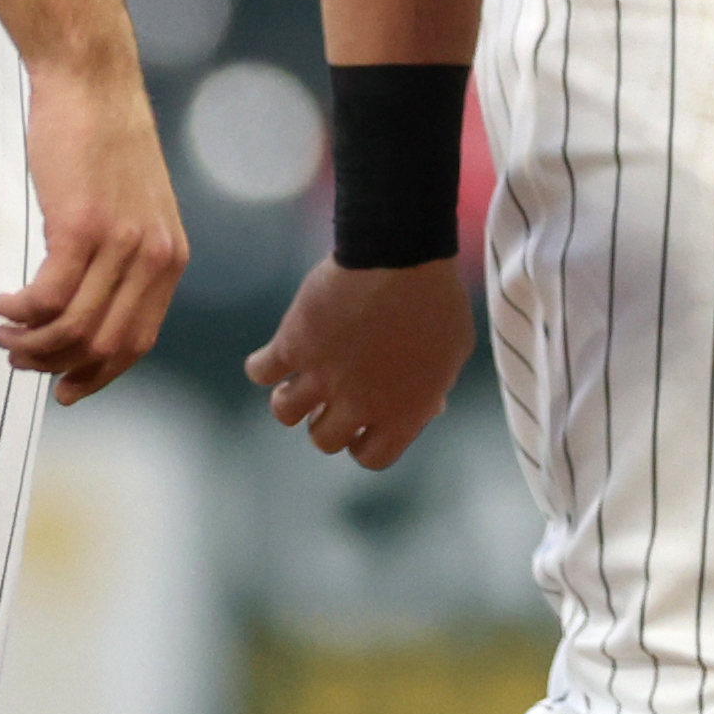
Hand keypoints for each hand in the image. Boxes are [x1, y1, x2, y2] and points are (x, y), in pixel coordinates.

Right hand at [0, 55, 188, 400]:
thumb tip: (87, 312)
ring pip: (73, 328)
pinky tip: (3, 302)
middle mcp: (155, 258)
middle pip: (104, 345)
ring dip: (30, 342)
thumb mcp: (132, 210)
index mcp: (170, 259)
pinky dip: (19, 311)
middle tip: (18, 357)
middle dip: (55, 365)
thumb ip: (123, 260)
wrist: (91, 84)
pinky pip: (47, 297)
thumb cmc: (102, 144)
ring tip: (4, 331)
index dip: (99, 374)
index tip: (64, 390)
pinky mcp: (82, 227)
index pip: (139, 341)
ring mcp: (121, 244)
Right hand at [243, 257, 474, 471]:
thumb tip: (429, 409)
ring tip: (297, 379)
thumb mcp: (454, 350)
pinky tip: (275, 355)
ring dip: (290, 399)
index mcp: (404, 412)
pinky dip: (261, 366)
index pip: (373, 457)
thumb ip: (435, 386)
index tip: (363, 423)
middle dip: (327, 421)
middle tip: (332, 395)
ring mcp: (323, 376)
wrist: (402, 256)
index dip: (365, 441)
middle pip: (324, 439)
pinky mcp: (294, 345)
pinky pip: (259, 372)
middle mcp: (360, 403)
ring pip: (285, 412)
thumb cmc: (436, 299)